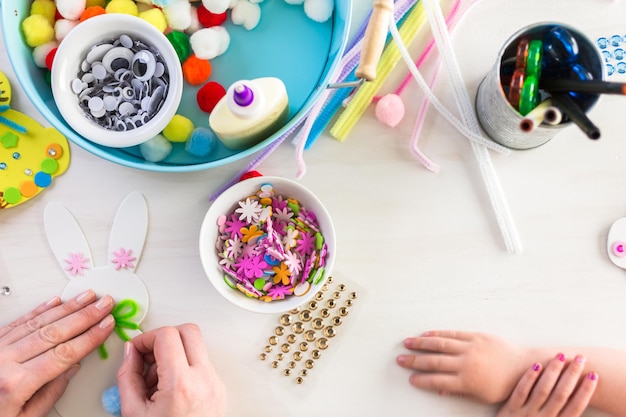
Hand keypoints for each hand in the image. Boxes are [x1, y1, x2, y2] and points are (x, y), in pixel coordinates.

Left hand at [0, 290, 114, 416]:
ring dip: (68, 308)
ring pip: (39, 322)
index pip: (65, 353)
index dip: (90, 337)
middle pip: (55, 332)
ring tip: (87, 297)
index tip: (107, 325)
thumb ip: (51, 393)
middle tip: (104, 304)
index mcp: (16, 383)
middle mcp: (4, 362)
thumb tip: (72, 367)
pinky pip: (19, 321)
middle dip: (85, 316)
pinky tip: (56, 302)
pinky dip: (40, 310)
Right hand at [117, 324, 225, 416]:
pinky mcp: (218, 389)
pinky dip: (183, 367)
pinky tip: (168, 388)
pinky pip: (201, 364)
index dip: (146, 338)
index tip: (136, 350)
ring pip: (196, 346)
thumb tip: (130, 353)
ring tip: (156, 380)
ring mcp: (215, 384)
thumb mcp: (133, 412)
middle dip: (164, 337)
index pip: (167, 335)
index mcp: (181, 385)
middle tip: (149, 355)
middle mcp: (204, 380)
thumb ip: (128, 376)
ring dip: (174, 353)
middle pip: (188, 331)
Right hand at [397, 330, 529, 402]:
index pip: (437, 380)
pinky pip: (453, 334)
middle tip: (400, 359)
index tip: (410, 378)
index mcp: (467, 380)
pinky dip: (438, 334)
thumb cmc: (505, 385)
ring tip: (408, 343)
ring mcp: (471, 347)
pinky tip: (428, 334)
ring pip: (440, 344)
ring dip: (421, 343)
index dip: (421, 379)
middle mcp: (466, 362)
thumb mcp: (482, 394)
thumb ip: (459, 390)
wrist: (525, 367)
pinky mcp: (476, 336)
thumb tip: (439, 388)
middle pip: (434, 361)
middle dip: (414, 361)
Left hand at [497, 353, 597, 416]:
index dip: (586, 391)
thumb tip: (578, 398)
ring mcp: (526, 415)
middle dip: (572, 375)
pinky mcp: (509, 410)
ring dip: (553, 372)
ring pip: (543, 390)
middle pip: (561, 395)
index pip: (575, 408)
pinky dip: (529, 378)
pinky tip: (537, 364)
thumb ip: (561, 414)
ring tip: (561, 356)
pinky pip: (521, 392)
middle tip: (580, 358)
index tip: (593, 374)